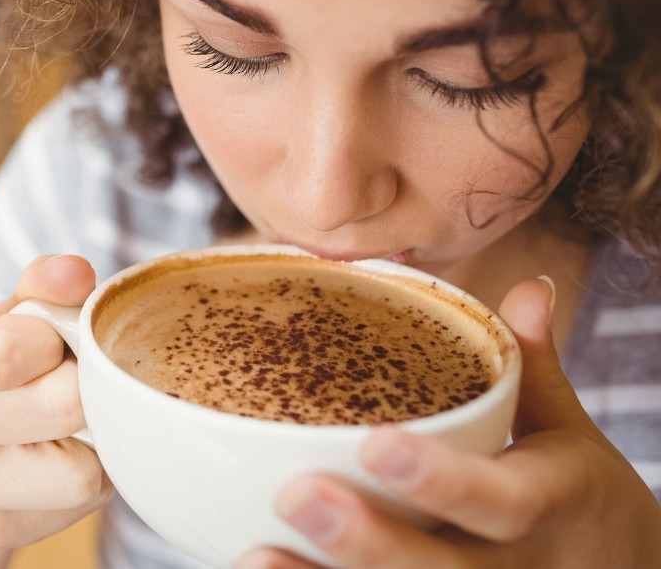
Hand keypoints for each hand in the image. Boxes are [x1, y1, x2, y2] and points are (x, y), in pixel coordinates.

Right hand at [0, 255, 113, 548]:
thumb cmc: (18, 350)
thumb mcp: (29, 305)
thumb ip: (50, 283)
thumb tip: (72, 274)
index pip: (3, 354)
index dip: (55, 343)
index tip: (52, 340)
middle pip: (60, 406)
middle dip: (85, 388)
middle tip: (70, 380)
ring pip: (77, 470)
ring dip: (94, 440)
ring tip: (70, 422)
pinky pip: (78, 504)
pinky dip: (91, 477)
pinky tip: (63, 455)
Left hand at [236, 277, 660, 568]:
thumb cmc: (572, 496)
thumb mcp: (564, 431)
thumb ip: (532, 365)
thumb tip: (526, 287)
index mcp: (550, 505)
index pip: (501, 501)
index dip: (442, 480)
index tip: (376, 445)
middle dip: (371, 542)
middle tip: (297, 498)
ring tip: (257, 556)